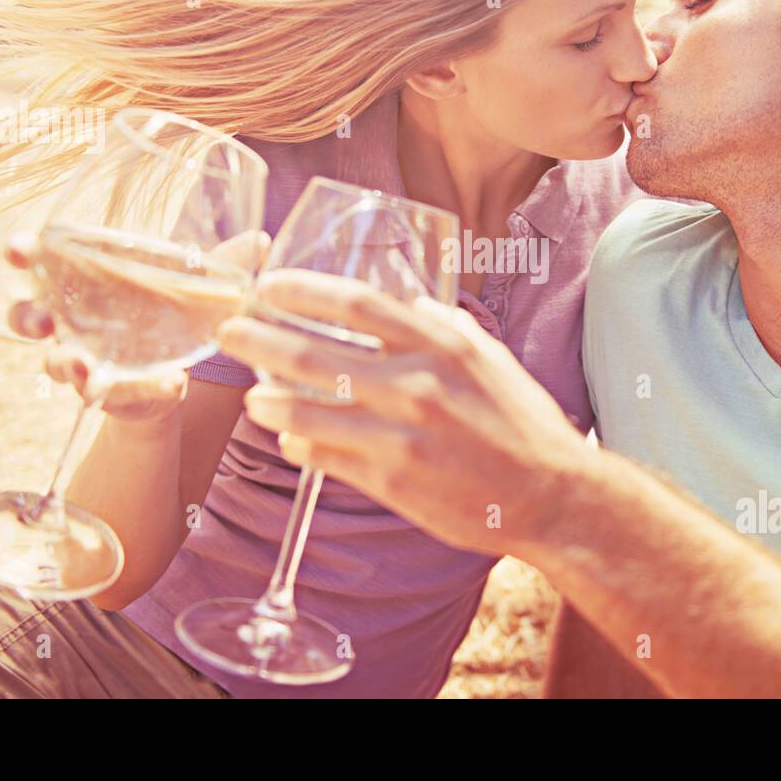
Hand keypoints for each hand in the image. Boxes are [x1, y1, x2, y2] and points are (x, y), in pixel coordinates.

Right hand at [6, 228, 269, 421]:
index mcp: (81, 280)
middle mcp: (69, 319)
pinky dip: (126, 390)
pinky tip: (153, 385)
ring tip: (77, 363)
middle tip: (39, 318)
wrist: (176, 375)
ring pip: (51, 360)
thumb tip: (261, 239)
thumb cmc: (171, 316)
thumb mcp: (197, 288)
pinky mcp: (102, 390)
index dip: (21, 252)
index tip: (16, 248)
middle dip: (24, 314)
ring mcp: (79, 357)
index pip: (38, 260)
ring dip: (60, 361)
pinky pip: (102, 392)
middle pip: (24, 314)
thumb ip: (224, 265)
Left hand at [216, 271, 590, 554]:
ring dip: (269, 399)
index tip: (268, 285)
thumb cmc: (521, 422)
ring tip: (252, 395)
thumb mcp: (490, 358)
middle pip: (314, 352)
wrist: (550, 495)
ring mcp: (400, 434)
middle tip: (230, 330)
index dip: (301, 289)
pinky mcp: (391, 480)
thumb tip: (410, 302)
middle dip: (259, 338)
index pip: (354, 303)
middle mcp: (416, 383)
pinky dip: (299, 443)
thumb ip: (444, 327)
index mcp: (441, 343)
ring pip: (306, 410)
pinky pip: (324, 456)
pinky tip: (289, 436)